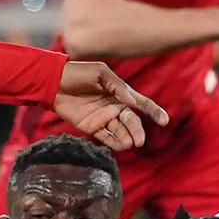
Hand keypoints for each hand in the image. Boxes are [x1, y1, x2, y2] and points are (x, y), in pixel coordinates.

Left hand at [52, 60, 170, 151]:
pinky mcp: (91, 128)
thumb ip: (117, 86)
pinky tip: (120, 145)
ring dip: (126, 139)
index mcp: (120, 93)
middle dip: (137, 131)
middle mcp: (114, 107)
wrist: (54, 82)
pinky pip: (106, 138)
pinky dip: (114, 143)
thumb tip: (131, 101)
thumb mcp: (100, 73)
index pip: (141, 104)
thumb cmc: (78, 72)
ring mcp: (103, 118)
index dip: (154, 112)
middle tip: (140, 140)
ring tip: (128, 143)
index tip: (164, 121)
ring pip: (121, 132)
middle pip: (131, 122)